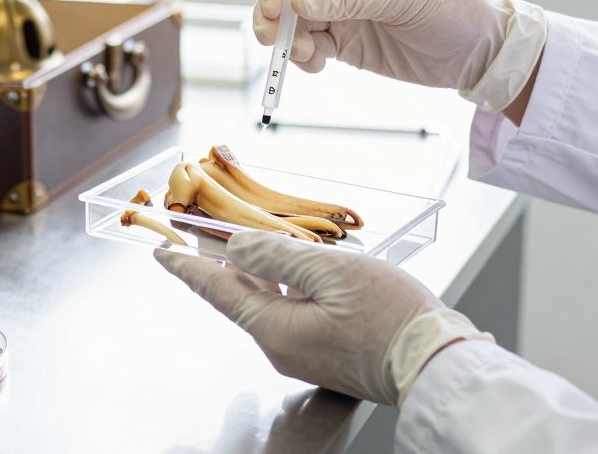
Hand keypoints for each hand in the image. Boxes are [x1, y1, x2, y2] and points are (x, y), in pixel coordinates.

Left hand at [155, 232, 485, 405]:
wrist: (436, 364)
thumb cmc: (392, 319)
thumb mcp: (331, 273)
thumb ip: (277, 257)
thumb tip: (238, 248)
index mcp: (275, 329)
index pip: (217, 291)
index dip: (187, 268)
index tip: (161, 254)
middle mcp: (282, 346)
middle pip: (239, 296)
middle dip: (218, 263)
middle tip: (199, 233)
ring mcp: (304, 352)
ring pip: (266, 302)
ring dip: (252, 271)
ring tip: (241, 241)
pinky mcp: (325, 351)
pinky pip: (289, 312)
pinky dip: (280, 285)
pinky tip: (289, 268)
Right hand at [253, 0, 545, 111]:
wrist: (476, 50)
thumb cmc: (447, 6)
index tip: (274, 6)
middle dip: (274, 13)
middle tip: (271, 36)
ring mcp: (340, 12)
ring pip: (292, 23)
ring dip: (288, 40)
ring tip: (307, 55)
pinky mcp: (344, 43)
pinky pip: (308, 47)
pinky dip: (303, 58)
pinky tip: (317, 65)